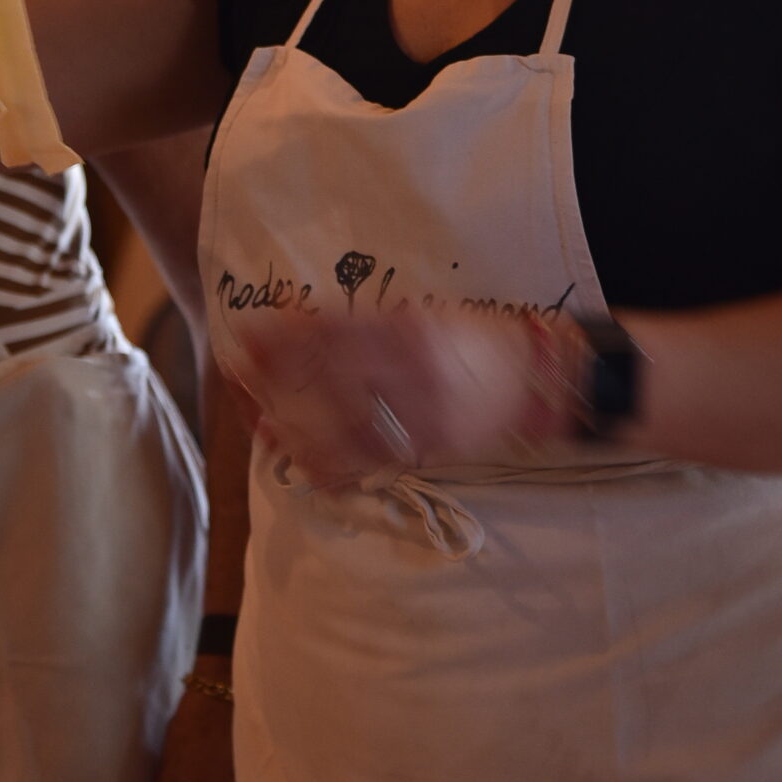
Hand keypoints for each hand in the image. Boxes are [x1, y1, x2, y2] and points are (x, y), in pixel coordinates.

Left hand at [232, 307, 580, 489]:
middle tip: (240, 373)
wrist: (541, 378)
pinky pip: (372, 459)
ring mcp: (422, 411)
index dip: (287, 335)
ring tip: (260, 418)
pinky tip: (301, 462)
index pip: (336, 332)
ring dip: (296, 422)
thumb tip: (306, 329)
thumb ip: (374, 327)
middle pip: (330, 375)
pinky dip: (333, 463)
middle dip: (279, 376)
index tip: (248, 331)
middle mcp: (413, 369)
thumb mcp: (427, 319)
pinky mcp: (431, 446)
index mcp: (410, 330)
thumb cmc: (478, 343)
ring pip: (343, 422)